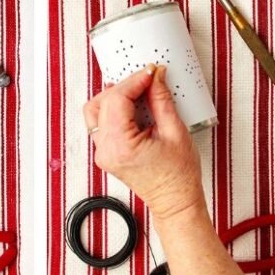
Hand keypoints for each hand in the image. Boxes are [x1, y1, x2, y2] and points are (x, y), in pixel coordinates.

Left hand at [83, 66, 204, 227]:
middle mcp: (107, 151)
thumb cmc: (178, 178)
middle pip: (103, 101)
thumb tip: (156, 77)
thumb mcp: (175, 132)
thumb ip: (161, 100)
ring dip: (116, 97)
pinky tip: (134, 108)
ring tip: (140, 94)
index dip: (135, 80)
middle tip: (149, 81)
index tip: (151, 72)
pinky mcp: (107, 154)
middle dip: (126, 86)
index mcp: (121, 146)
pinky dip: (115, 110)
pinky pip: (102, 123)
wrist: (175, 202)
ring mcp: (104, 154)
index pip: (117, 98)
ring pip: (96, 111)